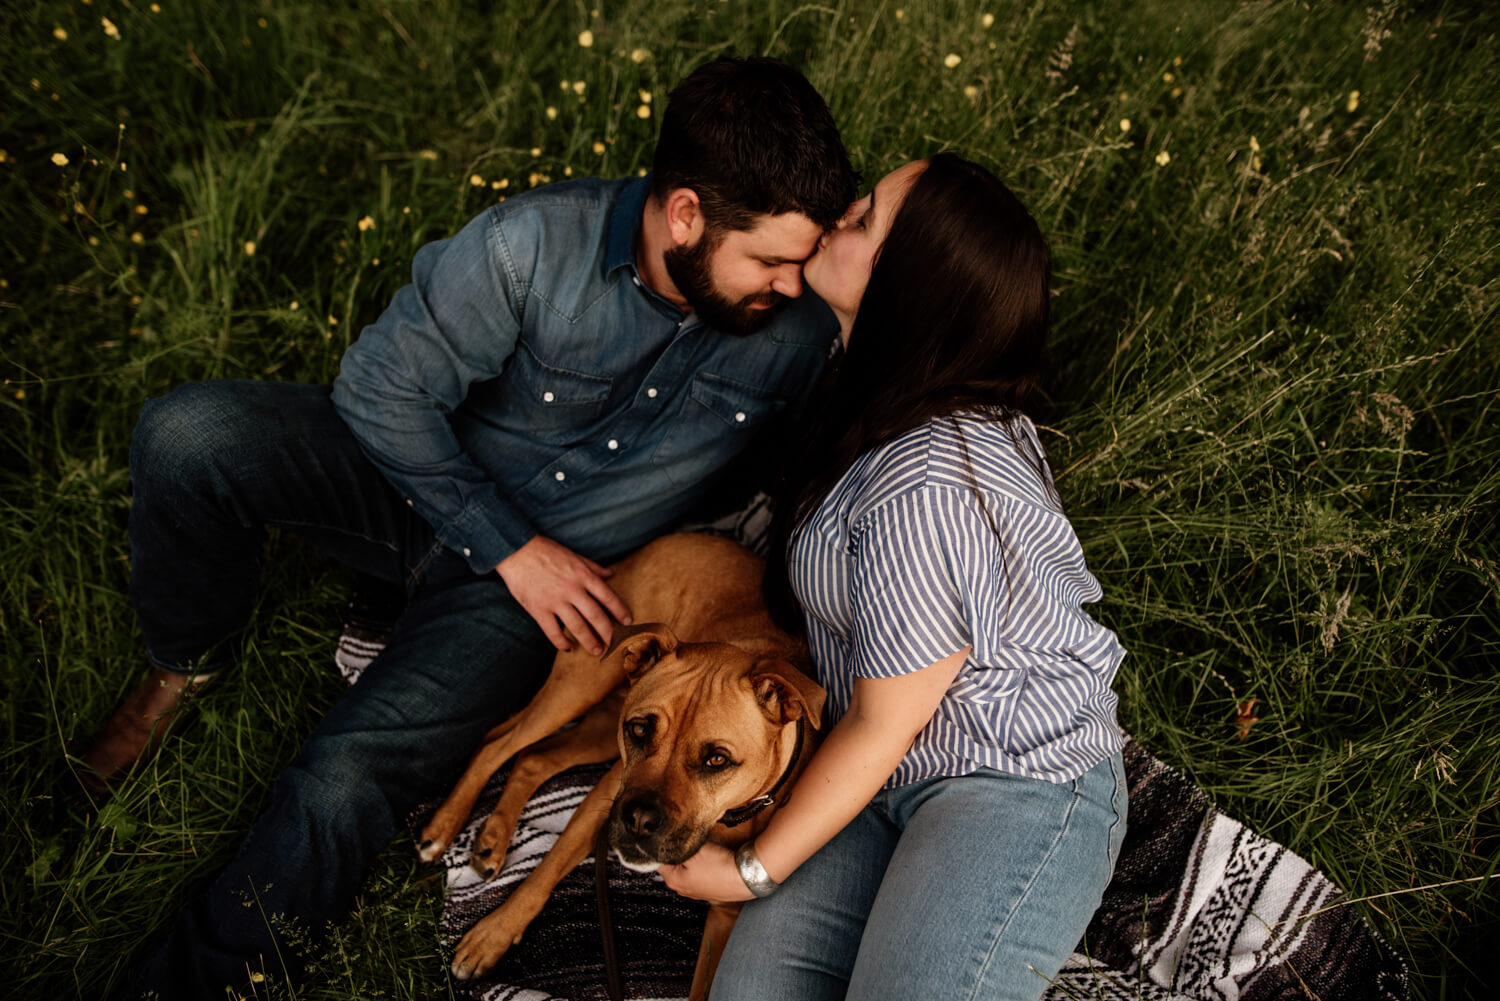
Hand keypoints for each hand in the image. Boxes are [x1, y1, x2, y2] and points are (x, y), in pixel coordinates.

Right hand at [495, 536, 631, 654]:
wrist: (517, 551)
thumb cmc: (547, 551)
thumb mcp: (574, 556)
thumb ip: (593, 567)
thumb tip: (611, 574)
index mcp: (583, 575)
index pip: (608, 597)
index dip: (620, 611)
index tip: (627, 622)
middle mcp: (572, 590)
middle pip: (596, 616)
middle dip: (608, 633)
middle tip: (615, 643)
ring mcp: (555, 601)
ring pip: (578, 627)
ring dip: (589, 642)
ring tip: (597, 650)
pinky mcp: (539, 610)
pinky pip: (553, 632)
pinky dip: (562, 642)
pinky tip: (568, 647)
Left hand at [657, 843, 752, 902]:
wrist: (746, 877)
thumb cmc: (720, 866)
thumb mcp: (693, 850)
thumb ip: (675, 846)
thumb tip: (662, 840)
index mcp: (672, 880)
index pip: (655, 859)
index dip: (660, 845)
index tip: (665, 835)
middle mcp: (681, 888)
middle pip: (671, 863)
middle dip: (677, 851)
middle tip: (686, 839)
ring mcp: (695, 890)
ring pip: (685, 867)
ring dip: (690, 858)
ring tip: (702, 849)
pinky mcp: (707, 889)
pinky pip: (698, 873)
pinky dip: (701, 865)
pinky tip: (710, 859)